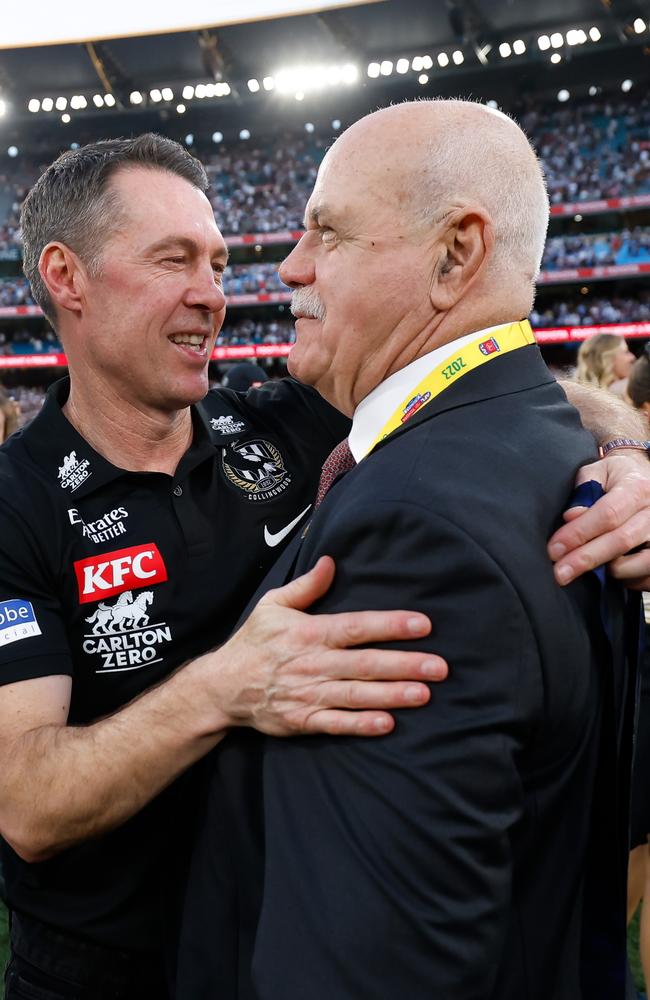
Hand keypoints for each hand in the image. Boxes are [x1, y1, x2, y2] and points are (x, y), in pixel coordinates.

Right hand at [208, 556, 446, 736]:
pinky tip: (387, 724)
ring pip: (356, 695)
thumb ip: (306, 586)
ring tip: (424, 694)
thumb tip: (331, 561)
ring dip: (391, 694)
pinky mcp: (303, 720)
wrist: (222, 686)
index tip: (422, 624)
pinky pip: (336, 723)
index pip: (356, 626)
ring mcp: (308, 693)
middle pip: (365, 663)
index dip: (390, 625)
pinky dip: (360, 725)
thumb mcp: (273, 605)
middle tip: (439, 667)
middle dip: (404, 664)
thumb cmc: (254, 642)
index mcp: (309, 632)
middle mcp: (313, 663)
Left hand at [547, 452, 649, 587]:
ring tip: (588, 567)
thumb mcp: (599, 471)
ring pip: (639, 563)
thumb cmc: (619, 476)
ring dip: (609, 570)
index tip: (554, 549)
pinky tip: (611, 571)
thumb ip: (583, 491)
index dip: (579, 534)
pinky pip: (647, 577)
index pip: (607, 514)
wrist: (645, 476)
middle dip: (585, 559)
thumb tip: (571, 517)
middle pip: (621, 541)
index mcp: (636, 488)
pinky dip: (629, 579)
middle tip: (559, 573)